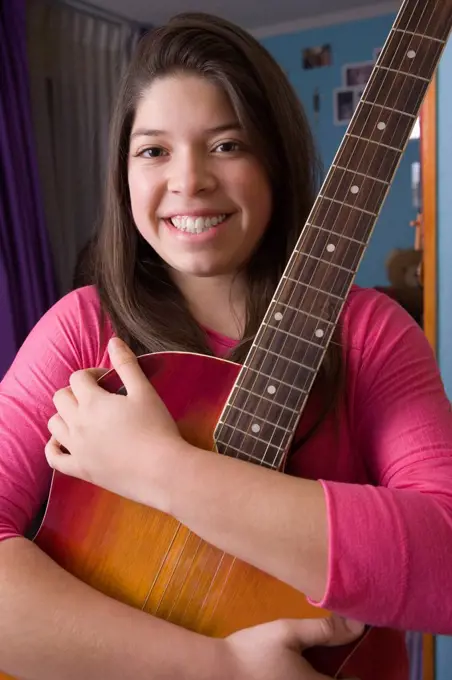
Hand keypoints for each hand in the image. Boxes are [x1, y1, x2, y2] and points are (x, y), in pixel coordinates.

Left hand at [45, 337, 186, 508]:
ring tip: (86, 416)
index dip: (92, 374)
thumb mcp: (145, 391)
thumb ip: (127, 364)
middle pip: (60, 398)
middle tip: (99, 397)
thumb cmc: (157, 428)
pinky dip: (54, 446)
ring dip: (65, 415)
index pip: (78, 378)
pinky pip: (53, 457)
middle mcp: (78, 424)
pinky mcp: (80, 470)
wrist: (163, 471)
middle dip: (76, 392)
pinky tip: (64, 441)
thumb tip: (113, 341)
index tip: (110, 381)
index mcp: (93, 402)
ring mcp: (76, 449)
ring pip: (54, 424)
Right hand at [222, 615, 363, 679]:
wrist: (219, 670)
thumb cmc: (255, 651)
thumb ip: (323, 629)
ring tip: (325, 658)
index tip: (356, 652)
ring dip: (326, 674)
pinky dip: (312, 675)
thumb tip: (358, 624)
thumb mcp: (288, 632)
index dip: (357, 672)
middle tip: (341, 655)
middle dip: (342, 674)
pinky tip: (303, 666)